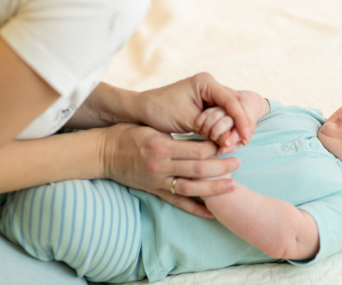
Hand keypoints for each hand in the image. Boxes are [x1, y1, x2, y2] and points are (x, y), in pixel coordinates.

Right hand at [101, 123, 239, 218]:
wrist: (103, 153)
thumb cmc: (127, 134)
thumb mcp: (152, 129)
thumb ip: (175, 136)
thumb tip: (202, 137)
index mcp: (162, 147)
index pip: (196, 149)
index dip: (215, 147)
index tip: (227, 143)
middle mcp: (161, 166)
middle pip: (197, 168)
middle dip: (220, 167)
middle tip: (238, 163)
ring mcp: (158, 181)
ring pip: (191, 188)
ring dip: (213, 189)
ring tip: (232, 186)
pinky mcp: (154, 191)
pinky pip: (178, 202)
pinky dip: (195, 208)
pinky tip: (211, 212)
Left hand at [136, 73, 254, 144]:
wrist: (142, 109)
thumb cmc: (159, 110)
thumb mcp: (183, 119)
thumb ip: (206, 128)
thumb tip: (227, 140)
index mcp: (205, 82)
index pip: (231, 100)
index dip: (241, 119)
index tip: (245, 136)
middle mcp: (212, 86)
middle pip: (239, 103)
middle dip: (244, 123)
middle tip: (245, 141)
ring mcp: (212, 96)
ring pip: (236, 110)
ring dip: (239, 126)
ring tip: (239, 143)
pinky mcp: (210, 106)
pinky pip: (227, 116)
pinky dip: (231, 128)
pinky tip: (232, 141)